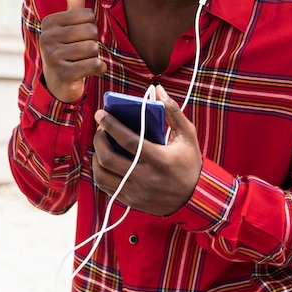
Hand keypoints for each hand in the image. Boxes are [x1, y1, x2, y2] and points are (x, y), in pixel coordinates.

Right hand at [39, 0, 106, 101]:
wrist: (59, 83)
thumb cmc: (69, 48)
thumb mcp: (69, 23)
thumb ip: (72, 0)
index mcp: (49, 22)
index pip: (88, 15)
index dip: (90, 27)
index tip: (78, 38)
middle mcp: (47, 37)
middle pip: (92, 31)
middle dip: (93, 43)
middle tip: (81, 52)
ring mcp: (53, 57)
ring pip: (94, 49)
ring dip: (94, 57)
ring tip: (81, 61)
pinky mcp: (63, 74)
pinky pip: (95, 64)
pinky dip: (99, 69)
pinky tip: (89, 71)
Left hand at [92, 85, 202, 215]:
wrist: (195, 197)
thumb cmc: (189, 162)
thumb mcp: (187, 135)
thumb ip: (172, 111)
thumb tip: (158, 90)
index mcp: (159, 159)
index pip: (127, 140)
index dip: (111, 125)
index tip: (101, 113)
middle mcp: (145, 178)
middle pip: (109, 159)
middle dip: (99, 140)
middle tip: (100, 128)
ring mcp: (136, 192)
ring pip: (102, 175)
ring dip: (96, 157)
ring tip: (101, 144)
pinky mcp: (131, 201)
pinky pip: (106, 188)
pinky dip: (100, 172)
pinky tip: (104, 161)